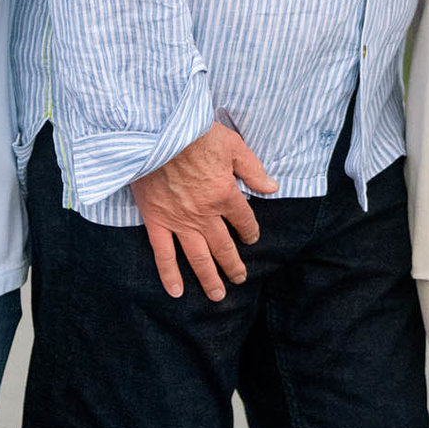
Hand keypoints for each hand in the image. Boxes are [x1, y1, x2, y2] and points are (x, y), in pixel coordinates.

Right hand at [128, 122, 278, 300]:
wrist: (157, 132)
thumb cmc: (196, 134)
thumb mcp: (233, 145)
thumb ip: (252, 169)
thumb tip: (272, 188)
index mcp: (225, 195)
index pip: (244, 221)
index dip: (250, 232)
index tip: (252, 239)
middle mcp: (205, 214)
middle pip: (223, 247)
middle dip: (233, 265)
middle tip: (239, 279)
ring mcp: (179, 221)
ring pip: (198, 257)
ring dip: (209, 278)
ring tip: (217, 295)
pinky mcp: (156, 221)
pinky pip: (163, 254)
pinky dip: (169, 275)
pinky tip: (176, 292)